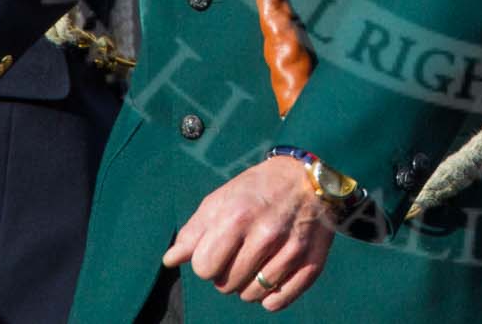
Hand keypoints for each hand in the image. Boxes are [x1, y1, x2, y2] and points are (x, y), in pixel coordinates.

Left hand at [164, 157, 334, 310]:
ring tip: (257, 259)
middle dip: (227, 273)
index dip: (206, 262)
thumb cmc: (258, 189)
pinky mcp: (311, 264)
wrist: (309, 178)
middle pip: (226, 286)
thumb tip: (169, 261)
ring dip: (248, 284)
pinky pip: (277, 302)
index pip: (204, 268)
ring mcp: (291, 251)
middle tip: (240, 252)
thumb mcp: (222, 199)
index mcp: (237, 216)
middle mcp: (266, 235)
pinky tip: (272, 273)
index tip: (218, 249)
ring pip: (251, 296)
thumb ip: (194, 232)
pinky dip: (270, 295)